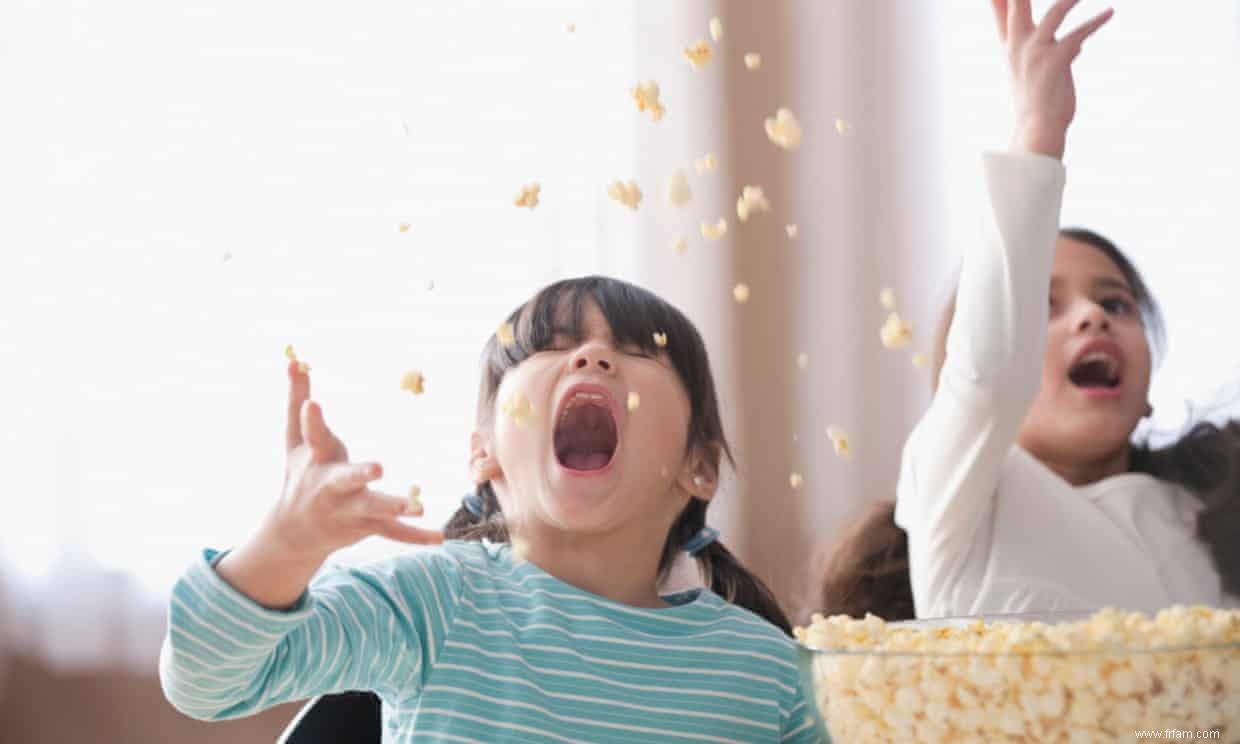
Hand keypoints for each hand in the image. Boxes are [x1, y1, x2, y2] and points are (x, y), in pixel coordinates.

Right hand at [273, 360, 441, 559]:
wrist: (292, 532)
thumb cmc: (299, 474)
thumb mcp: (295, 440)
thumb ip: (297, 401)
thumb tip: (294, 362)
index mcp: (316, 461)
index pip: (313, 436)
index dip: (312, 420)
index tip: (314, 403)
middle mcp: (330, 487)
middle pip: (345, 479)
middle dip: (360, 474)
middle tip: (378, 467)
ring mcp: (348, 509)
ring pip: (372, 508)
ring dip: (392, 506)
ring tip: (415, 505)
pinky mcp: (365, 526)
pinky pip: (392, 533)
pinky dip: (414, 536)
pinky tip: (438, 537)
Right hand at [992, 0, 1112, 157]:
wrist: (1038, 130)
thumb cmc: (1041, 105)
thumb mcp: (1045, 74)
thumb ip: (1059, 51)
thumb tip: (1078, 41)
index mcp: (1011, 48)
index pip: (1001, 11)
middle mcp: (1018, 46)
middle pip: (1017, 5)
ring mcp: (1035, 52)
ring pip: (1054, 13)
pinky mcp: (1055, 61)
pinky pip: (1079, 34)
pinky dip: (1096, 21)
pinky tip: (1109, 11)